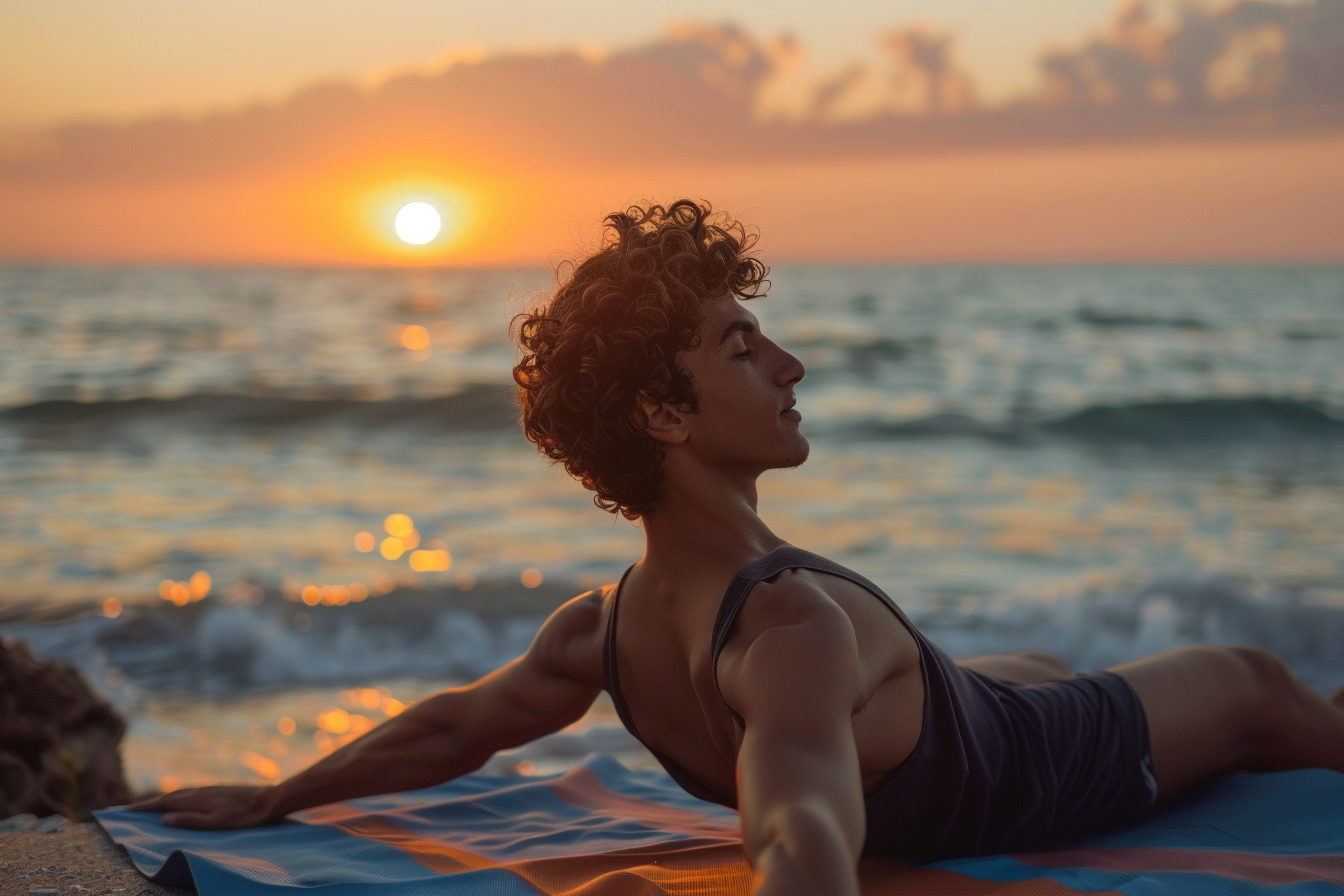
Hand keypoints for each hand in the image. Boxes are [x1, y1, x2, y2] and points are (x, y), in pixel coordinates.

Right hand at [129, 785, 278, 828]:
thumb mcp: (216, 823)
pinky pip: (190, 794)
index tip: (125, 810)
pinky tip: (180, 803)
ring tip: (150, 807)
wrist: (268, 800)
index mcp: (196, 799)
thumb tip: (164, 818)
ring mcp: (209, 789)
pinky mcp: (217, 791)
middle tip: (130, 809)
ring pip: (180, 794)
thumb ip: (190, 821)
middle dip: (149, 803)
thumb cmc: (243, 816)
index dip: (144, 807)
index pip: (164, 803)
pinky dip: (177, 799)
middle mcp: (200, 791)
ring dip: (163, 800)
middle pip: (169, 797)